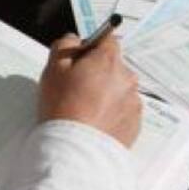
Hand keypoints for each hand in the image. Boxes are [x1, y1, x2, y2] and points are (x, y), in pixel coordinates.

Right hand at [38, 32, 141, 147]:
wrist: (76, 150)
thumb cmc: (62, 108)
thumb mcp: (53, 68)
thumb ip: (65, 45)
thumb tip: (75, 40)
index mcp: (108, 60)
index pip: (108, 39)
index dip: (92, 47)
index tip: (80, 59)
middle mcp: (126, 78)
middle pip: (114, 66)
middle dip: (98, 73)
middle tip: (77, 89)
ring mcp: (133, 101)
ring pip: (119, 89)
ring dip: (106, 94)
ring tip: (85, 110)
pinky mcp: (135, 123)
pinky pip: (123, 110)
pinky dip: (112, 113)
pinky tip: (94, 122)